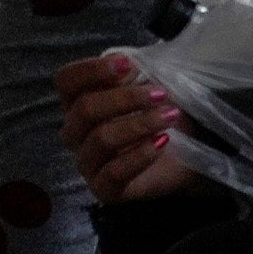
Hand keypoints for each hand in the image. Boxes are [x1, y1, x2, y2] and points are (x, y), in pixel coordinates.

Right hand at [55, 51, 199, 206]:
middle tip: (161, 93)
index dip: (92, 70)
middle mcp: (76, 132)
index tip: (127, 64)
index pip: (66, 81)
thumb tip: (125, 64)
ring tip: (170, 116)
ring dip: (140, 124)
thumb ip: (133, 74)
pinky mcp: (103, 189)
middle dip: (126, 97)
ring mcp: (87, 162)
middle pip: (84, 109)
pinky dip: (140, 155)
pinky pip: (113, 173)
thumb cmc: (161, 114)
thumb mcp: (150, 86)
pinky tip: (162, 143)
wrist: (186, 154)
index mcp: (79, 101)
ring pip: (101, 139)